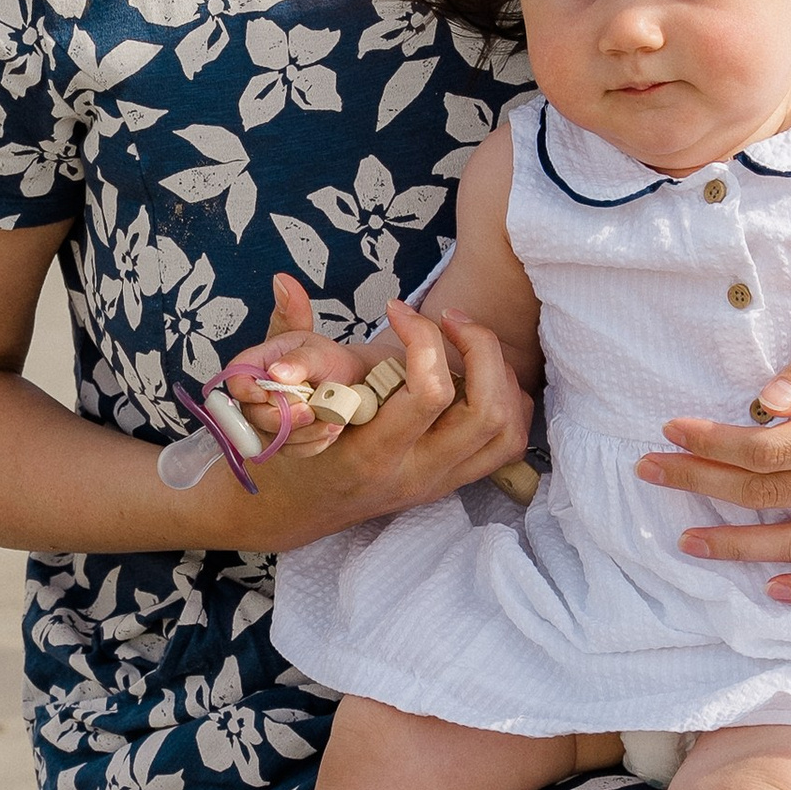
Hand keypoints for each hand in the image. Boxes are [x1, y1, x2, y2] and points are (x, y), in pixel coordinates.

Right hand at [194, 284, 529, 547]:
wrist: (294, 510)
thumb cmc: (288, 447)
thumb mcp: (282, 396)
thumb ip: (288, 337)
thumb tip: (284, 279)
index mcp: (372, 454)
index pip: (429, 394)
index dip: (423, 337)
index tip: (397, 308)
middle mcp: (415, 472)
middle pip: (485, 411)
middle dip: (481, 348)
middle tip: (448, 317)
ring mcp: (439, 481)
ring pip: (505, 429)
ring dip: (500, 373)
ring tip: (466, 341)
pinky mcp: (453, 481)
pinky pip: (507, 442)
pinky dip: (508, 400)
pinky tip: (476, 373)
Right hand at [223, 273, 372, 455]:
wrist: (352, 384)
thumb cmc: (329, 361)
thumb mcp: (317, 348)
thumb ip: (296, 339)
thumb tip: (279, 341)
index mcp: (257, 363)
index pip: (235, 378)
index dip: (246, 389)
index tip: (269, 393)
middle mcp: (256, 394)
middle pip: (251, 413)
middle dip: (281, 417)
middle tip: (310, 411)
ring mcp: (267, 420)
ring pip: (272, 437)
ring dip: (303, 433)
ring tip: (332, 422)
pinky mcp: (282, 441)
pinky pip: (290, 450)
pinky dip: (311, 444)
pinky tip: (330, 432)